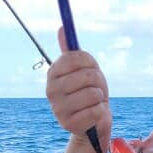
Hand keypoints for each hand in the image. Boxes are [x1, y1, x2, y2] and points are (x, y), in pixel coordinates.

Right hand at [46, 27, 111, 152]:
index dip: (91, 64)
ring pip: (94, 94)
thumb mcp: (84, 71)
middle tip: (94, 90)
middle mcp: (51, 90)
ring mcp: (58, 108)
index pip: (77, 58)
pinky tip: (94, 114)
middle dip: (98, 83)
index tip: (90, 71)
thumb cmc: (89, 93)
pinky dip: (101, 112)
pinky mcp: (69, 124)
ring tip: (94, 103)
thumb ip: (74, 53)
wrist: (92, 124)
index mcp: (53, 73)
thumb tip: (62, 28)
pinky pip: (97, 110)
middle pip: (88, 75)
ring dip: (100, 98)